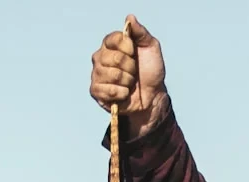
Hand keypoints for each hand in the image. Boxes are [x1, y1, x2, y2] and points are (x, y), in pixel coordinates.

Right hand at [90, 15, 167, 136]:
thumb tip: (130, 17)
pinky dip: (121, 93)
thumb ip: (141, 32)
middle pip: (113, 58)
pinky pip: (107, 90)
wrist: (152, 95)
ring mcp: (97, 74)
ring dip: (127, 81)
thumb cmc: (150, 70)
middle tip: (134, 72)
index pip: (112, 39)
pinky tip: (124, 93)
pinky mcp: (96, 91)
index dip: (126, 46)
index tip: (134, 52)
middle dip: (130, 67)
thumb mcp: (151, 47)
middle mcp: (100, 57)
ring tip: (130, 83)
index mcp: (111, 45)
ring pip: (111, 75)